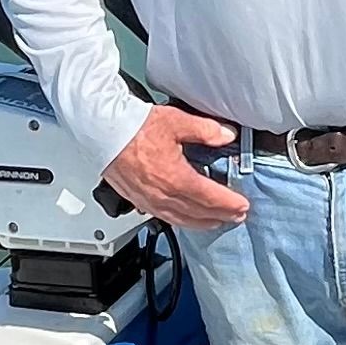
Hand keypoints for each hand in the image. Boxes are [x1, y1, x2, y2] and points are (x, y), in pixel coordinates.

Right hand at [104, 107, 247, 230]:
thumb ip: (205, 130)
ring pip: (182, 220)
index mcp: (176, 178)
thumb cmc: (133, 127)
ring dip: (203, 223)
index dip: (229, 204)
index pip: (210, 198)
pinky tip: (187, 219)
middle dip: (221, 216)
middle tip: (237, 217)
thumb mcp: (175, 121)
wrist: (102, 131)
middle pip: (199, 213)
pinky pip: (165, 218)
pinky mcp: (139, 200)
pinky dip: (182, 221)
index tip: (243, 206)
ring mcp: (150, 200)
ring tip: (217, 222)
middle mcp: (163, 195)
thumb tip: (226, 135)